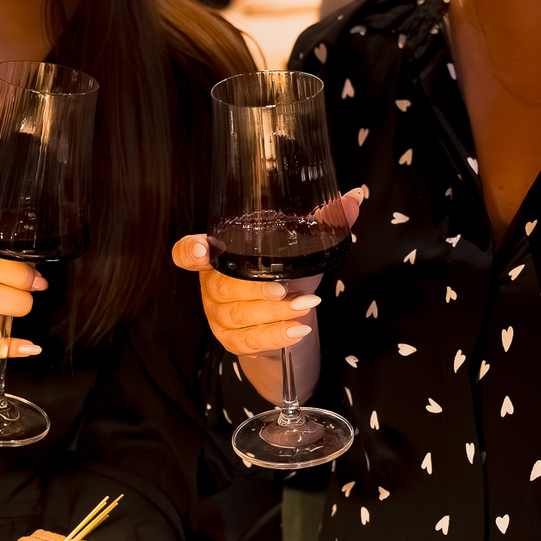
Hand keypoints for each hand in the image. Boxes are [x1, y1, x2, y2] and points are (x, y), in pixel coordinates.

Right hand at [171, 190, 362, 356]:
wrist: (288, 322)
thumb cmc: (286, 277)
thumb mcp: (301, 250)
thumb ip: (322, 224)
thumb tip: (354, 198)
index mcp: (219, 257)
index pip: (186, 253)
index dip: (189, 251)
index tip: (202, 248)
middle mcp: (212, 287)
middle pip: (221, 287)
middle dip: (253, 288)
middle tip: (283, 287)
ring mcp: (219, 317)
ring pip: (237, 315)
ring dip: (273, 312)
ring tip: (305, 305)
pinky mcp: (233, 341)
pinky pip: (249, 341)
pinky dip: (275, 335)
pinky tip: (299, 330)